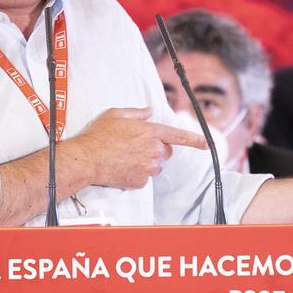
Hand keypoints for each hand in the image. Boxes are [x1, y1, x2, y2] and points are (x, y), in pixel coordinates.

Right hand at [68, 107, 205, 189]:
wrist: (87, 159)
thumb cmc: (99, 135)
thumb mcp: (116, 115)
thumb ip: (136, 113)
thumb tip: (148, 111)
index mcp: (151, 131)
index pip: (178, 135)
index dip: (194, 139)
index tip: (206, 144)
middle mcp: (154, 150)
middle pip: (166, 152)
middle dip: (156, 150)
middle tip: (136, 147)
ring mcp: (148, 167)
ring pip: (156, 166)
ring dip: (146, 162)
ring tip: (126, 157)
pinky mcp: (141, 181)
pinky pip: (145, 178)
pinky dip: (137, 174)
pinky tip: (122, 168)